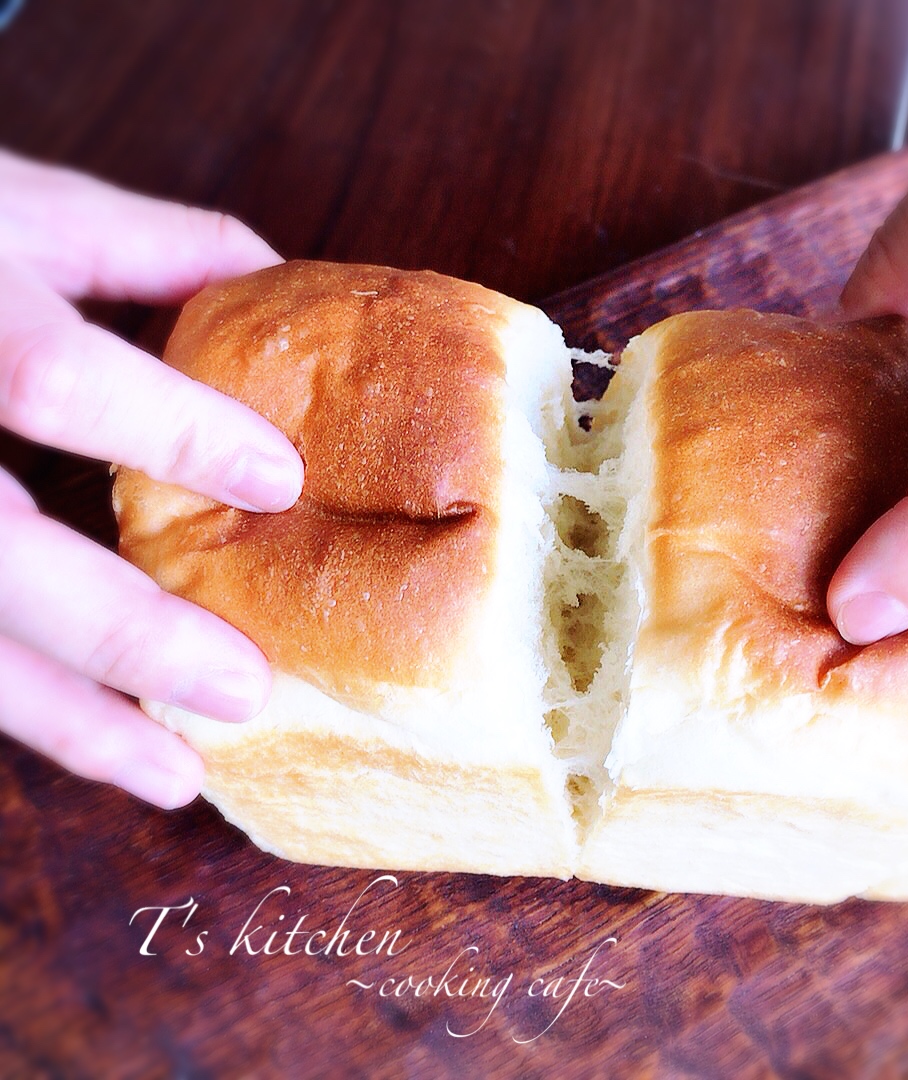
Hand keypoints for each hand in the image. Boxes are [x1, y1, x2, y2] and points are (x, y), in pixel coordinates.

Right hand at [0, 150, 303, 806]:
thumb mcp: (20, 208)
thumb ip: (149, 246)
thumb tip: (283, 286)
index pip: (52, 379)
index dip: (172, 430)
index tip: (282, 482)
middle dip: (127, 632)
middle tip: (246, 690)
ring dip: (67, 721)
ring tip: (179, 776)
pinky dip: (21, 710)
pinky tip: (97, 746)